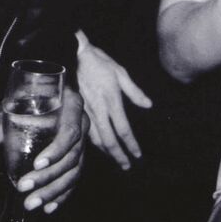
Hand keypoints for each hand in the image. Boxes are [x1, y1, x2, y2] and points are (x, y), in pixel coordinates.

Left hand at [0, 88, 88, 213]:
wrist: (48, 92)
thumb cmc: (31, 94)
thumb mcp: (16, 100)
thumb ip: (4, 117)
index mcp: (72, 106)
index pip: (70, 131)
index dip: (56, 150)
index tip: (36, 164)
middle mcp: (82, 124)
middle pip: (72, 157)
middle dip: (48, 177)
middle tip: (24, 188)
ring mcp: (82, 142)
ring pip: (74, 172)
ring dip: (53, 191)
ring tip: (31, 204)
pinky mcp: (79, 156)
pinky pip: (75, 178)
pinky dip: (62, 195)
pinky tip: (49, 208)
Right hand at [77, 42, 151, 169]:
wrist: (72, 55)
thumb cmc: (99, 62)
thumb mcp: (121, 72)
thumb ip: (134, 91)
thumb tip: (148, 105)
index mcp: (111, 100)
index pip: (123, 129)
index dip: (131, 144)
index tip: (138, 155)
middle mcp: (98, 110)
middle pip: (109, 140)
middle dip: (118, 156)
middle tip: (127, 166)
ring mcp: (86, 111)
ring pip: (96, 139)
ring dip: (107, 152)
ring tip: (116, 160)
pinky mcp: (78, 110)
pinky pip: (87, 132)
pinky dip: (95, 143)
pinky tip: (99, 147)